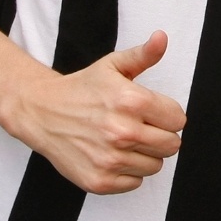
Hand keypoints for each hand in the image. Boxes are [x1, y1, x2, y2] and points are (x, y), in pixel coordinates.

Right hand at [11, 31, 186, 194]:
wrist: (42, 112)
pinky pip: (135, 182)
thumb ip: (143, 54)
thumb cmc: (82, 89)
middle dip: (161, 135)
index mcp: (132, 101)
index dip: (167, 115)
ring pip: (156, 165)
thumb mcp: (113, 65)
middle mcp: (123, 132)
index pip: (178, 120)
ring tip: (124, 140)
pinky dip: (128, 171)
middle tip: (140, 126)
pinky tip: (112, 154)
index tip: (152, 112)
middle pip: (172, 145)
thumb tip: (162, 38)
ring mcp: (110, 159)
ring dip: (145, 154)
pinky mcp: (100, 181)